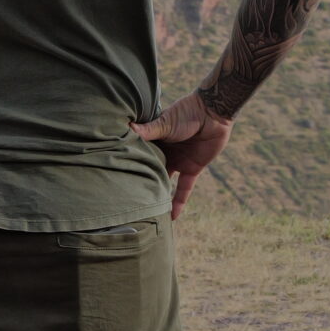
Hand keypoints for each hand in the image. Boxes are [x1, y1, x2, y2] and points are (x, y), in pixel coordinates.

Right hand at [130, 91, 232, 219]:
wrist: (213, 113)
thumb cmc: (186, 113)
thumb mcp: (165, 123)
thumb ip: (148, 130)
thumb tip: (127, 128)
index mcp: (155, 139)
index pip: (141, 154)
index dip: (131, 163)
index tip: (116, 177)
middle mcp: (165, 152)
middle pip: (152, 170)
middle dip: (142, 183)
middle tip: (127, 200)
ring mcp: (179, 161)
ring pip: (166, 182)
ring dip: (159, 195)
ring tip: (146, 213)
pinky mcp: (192, 169)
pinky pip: (185, 189)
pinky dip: (179, 202)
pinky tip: (172, 217)